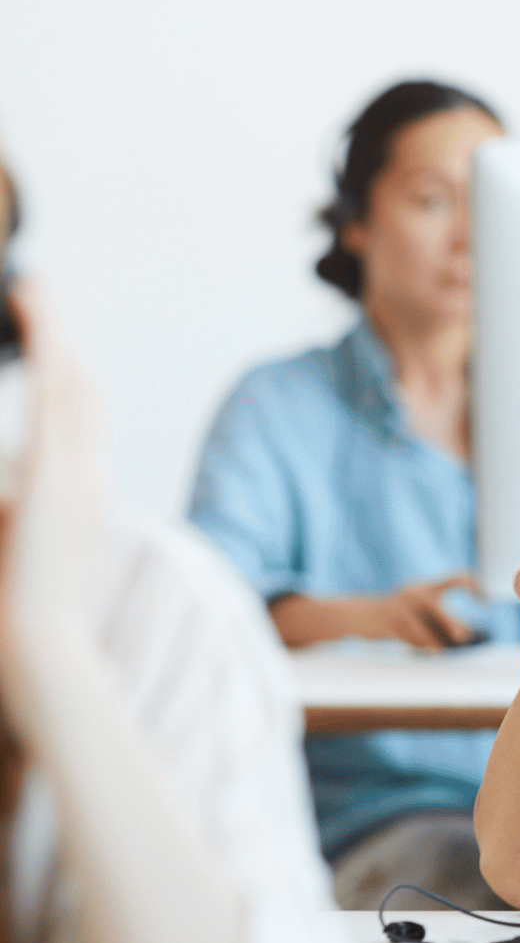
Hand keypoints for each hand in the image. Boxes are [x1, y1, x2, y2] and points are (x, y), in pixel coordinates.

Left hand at [0, 281, 106, 738]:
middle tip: (37, 296)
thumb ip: (9, 516)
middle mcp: (87, 478)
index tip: (53, 352)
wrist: (40, 652)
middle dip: (62, 342)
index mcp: (78, 499)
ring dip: (52, 331)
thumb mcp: (13, 548)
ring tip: (31, 290)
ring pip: (70, 383)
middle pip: (82, 392)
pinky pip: (52, 391)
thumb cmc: (20, 617)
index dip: (68, 379)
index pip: (80, 424)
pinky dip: (45, 343)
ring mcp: (75, 473)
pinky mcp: (55, 472)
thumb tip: (4, 504)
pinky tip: (29, 307)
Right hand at [373, 574, 482, 650]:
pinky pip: (408, 637)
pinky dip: (420, 646)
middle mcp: (415, 593)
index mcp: (427, 587)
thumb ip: (440, 617)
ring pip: (421, 627)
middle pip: (435, 606)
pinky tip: (429, 652)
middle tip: (463, 636)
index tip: (484, 600)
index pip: (457, 578)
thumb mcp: (420, 607)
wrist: (362, 616)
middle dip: (449, 622)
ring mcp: (400, 608)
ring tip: (443, 651)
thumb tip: (465, 636)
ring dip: (434, 642)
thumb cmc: (400, 614)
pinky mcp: (389, 623)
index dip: (473, 585)